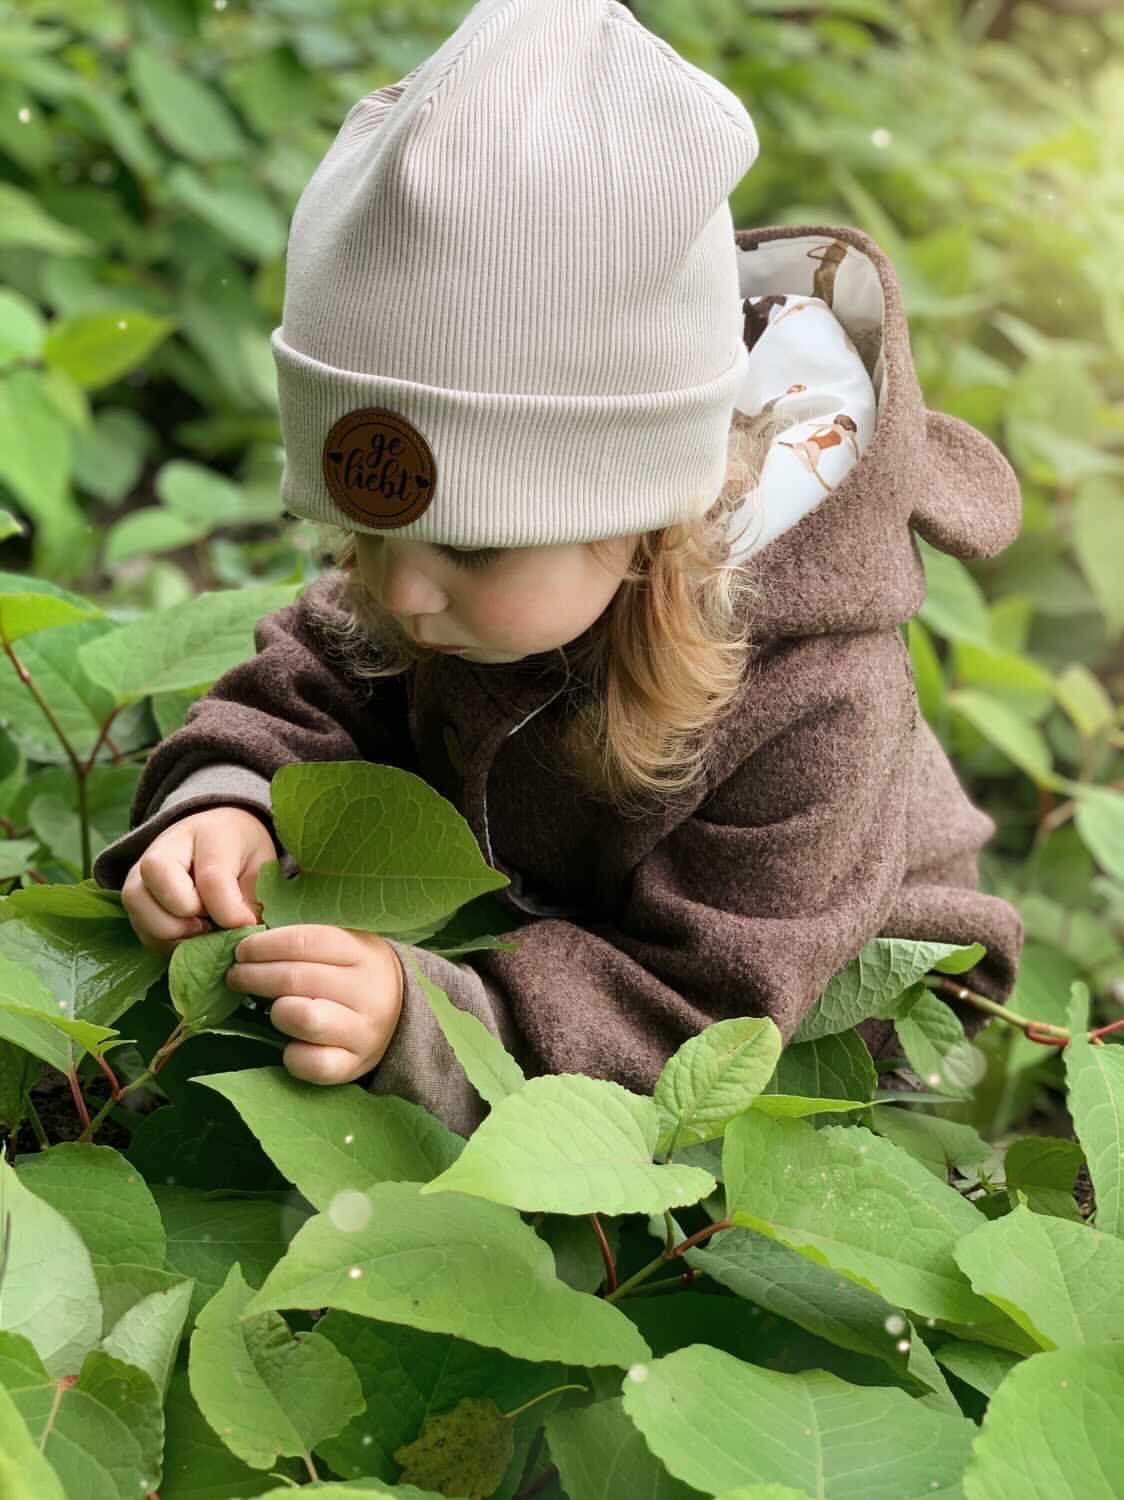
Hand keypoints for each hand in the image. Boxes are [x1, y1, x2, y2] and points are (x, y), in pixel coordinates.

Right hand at [122, 807, 276, 953]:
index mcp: (207, 833)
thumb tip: (239, 934)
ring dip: (174, 934)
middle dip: (192, 918)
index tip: (246, 922)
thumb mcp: (260, 868)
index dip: (229, 911)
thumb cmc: (242, 854)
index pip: (211, 878)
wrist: (216, 837)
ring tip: (201, 930)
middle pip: (161, 886)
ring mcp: (140, 872)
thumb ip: (251, 898)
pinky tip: (189, 935)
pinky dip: (165, 943)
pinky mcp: (134, 898)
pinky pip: (140, 929)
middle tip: (215, 923)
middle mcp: (162, 848)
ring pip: (140, 907)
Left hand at [225, 924, 404, 1084]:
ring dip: (278, 1011)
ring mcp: (364, 1030)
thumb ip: (304, 943)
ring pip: (304, 1018)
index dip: (263, 945)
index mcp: (363, 952)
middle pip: (296, 979)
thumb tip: (247, 945)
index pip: (304, 941)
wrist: (402, 1013)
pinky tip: (290, 1044)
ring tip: (271, 1008)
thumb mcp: (345, 946)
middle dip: (254, 975)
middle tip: (236, 976)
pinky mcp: (355, 1064)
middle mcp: (367, 990)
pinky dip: (293, 1055)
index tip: (241, 951)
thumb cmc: (356, 974)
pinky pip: (312, 1064)